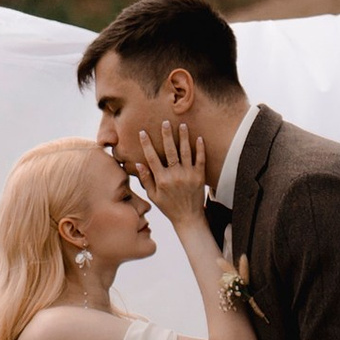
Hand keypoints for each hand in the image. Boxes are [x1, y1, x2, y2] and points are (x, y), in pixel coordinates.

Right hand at [127, 110, 214, 236]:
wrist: (188, 217)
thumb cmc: (168, 207)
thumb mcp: (153, 196)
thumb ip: (146, 180)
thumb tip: (138, 164)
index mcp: (162, 180)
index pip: (152, 158)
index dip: (146, 144)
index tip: (143, 132)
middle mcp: (175, 176)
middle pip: (170, 151)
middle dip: (167, 135)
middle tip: (165, 122)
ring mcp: (188, 175)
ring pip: (186, 152)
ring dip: (183, 137)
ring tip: (182, 124)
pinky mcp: (199, 177)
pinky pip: (200, 160)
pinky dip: (200, 148)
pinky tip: (198, 138)